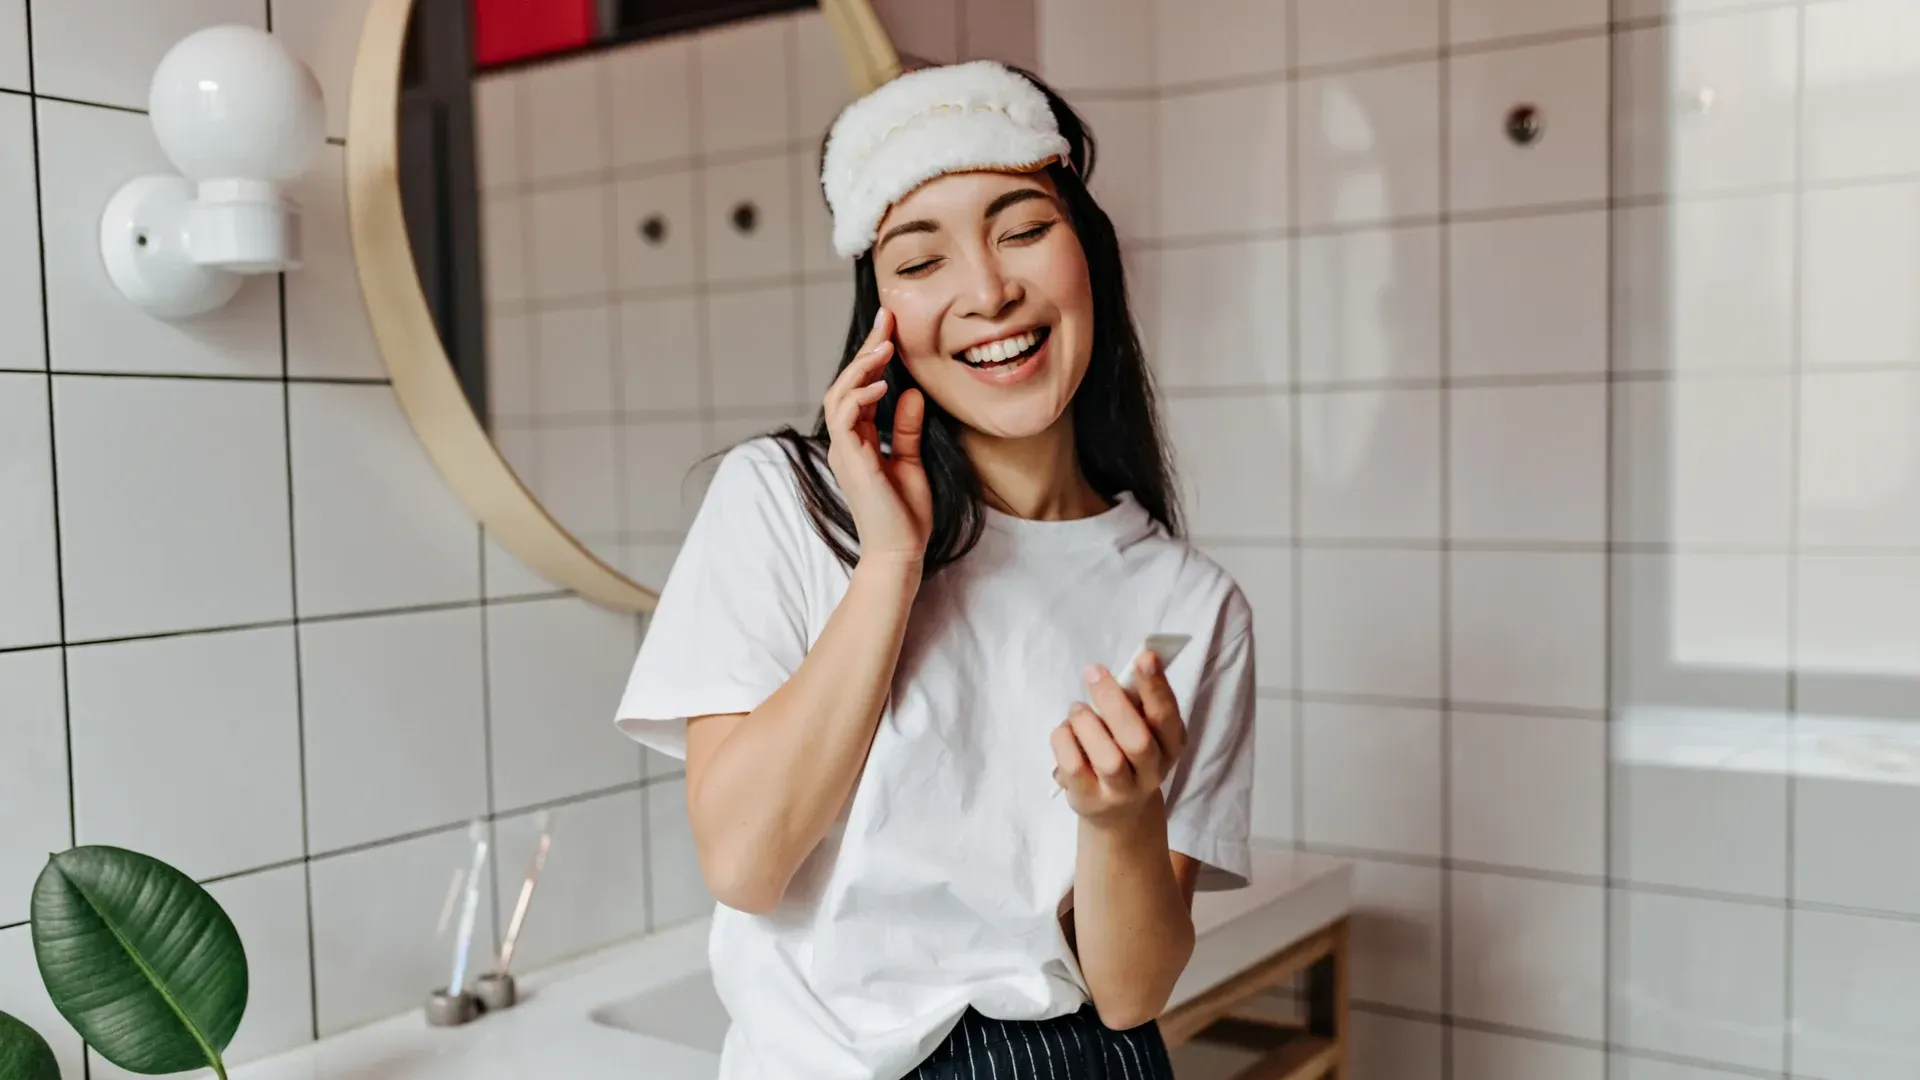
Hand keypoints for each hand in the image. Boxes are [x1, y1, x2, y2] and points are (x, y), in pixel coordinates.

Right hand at [823, 309, 932, 566]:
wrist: (901, 551)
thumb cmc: (905, 514)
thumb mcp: (911, 460)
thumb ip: (906, 427)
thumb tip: (911, 393)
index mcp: (858, 439)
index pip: (860, 387)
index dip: (873, 355)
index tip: (890, 325)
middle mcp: (846, 441)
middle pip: (845, 383)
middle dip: (866, 349)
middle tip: (887, 321)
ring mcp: (845, 450)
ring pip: (838, 395)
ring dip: (861, 368)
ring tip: (883, 347)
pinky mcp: (852, 461)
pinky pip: (844, 418)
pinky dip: (860, 397)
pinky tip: (883, 384)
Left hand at [1051, 652, 1186, 824]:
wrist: (1119, 812)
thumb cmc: (1128, 753)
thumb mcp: (1142, 727)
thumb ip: (1138, 701)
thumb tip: (1134, 662)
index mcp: (1170, 746)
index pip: (1167, 716)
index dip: (1157, 687)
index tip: (1145, 656)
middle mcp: (1151, 772)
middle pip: (1137, 740)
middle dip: (1114, 701)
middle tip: (1093, 671)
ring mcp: (1121, 791)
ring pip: (1106, 758)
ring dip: (1086, 723)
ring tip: (1077, 708)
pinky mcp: (1090, 799)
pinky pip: (1074, 767)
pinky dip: (1065, 740)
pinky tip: (1065, 730)